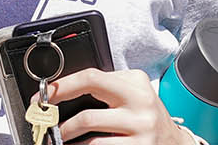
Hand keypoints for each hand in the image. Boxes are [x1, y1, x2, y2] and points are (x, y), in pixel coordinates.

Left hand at [44, 68, 195, 144]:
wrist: (175, 142)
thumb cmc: (146, 114)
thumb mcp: (133, 91)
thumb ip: (106, 85)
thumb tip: (63, 89)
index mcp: (135, 85)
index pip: (90, 78)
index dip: (61, 87)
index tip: (42, 97)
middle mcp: (141, 108)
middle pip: (87, 117)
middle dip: (61, 126)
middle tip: (48, 127)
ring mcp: (141, 132)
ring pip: (91, 142)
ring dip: (69, 143)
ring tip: (60, 140)